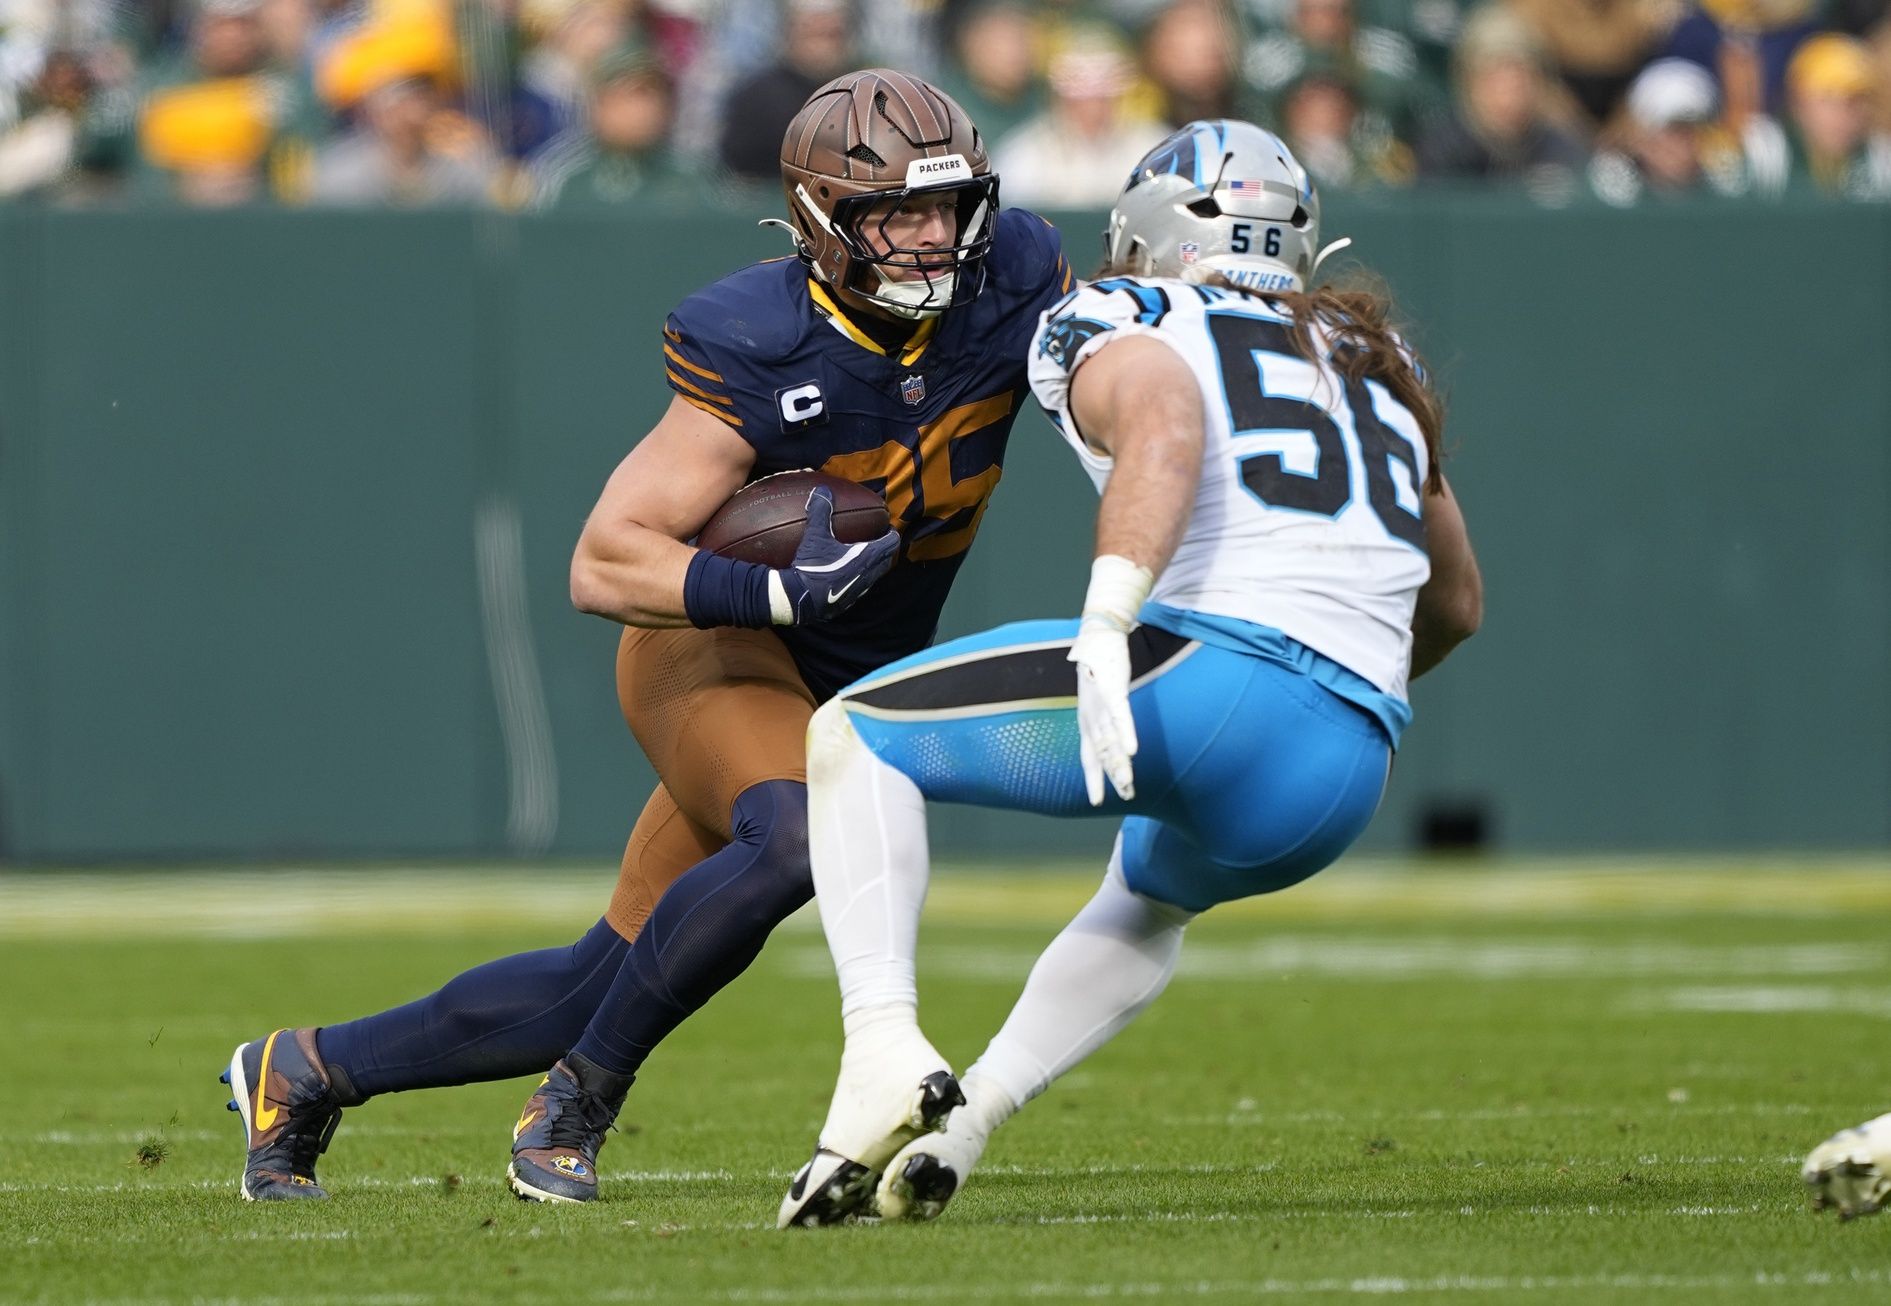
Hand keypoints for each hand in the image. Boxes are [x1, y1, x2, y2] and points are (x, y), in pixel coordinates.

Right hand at [771, 487, 900, 624]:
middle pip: (886, 560)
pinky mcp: (849, 601)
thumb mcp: (815, 536)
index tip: (888, 527)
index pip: (890, 543)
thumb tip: (822, 490)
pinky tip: (846, 574)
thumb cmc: (812, 567)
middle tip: (878, 539)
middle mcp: (868, 574)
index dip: (892, 534)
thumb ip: (821, 512)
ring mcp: (860, 590)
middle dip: (885, 549)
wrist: (800, 600)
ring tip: (864, 556)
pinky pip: (861, 586)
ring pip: (875, 575)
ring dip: (874, 565)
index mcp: (867, 557)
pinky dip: (860, 577)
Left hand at [1068, 617, 1136, 803]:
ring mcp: (1100, 703)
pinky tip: (1134, 750)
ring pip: (1111, 739)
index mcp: (1086, 721)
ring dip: (1120, 762)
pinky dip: (1126, 733)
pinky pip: (1121, 715)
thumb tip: (1116, 738)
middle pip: (1102, 753)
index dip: (1092, 779)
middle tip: (1126, 796)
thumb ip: (1107, 720)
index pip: (1088, 756)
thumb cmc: (1099, 669)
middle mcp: (1090, 716)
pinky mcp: (1113, 688)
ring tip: (1127, 784)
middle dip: (1112, 777)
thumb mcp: (1099, 699)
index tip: (1097, 802)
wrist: (1098, 636)